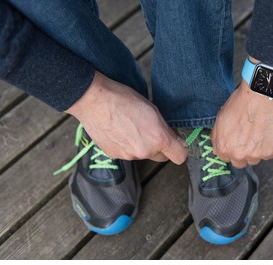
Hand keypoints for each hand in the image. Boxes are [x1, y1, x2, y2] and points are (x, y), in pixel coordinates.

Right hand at [66, 71, 187, 163]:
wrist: (93, 100)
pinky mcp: (114, 155)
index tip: (176, 143)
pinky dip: (126, 145)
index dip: (180, 149)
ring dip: (142, 145)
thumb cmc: (124, 99)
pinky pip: (127, 153)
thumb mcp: (153, 110)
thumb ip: (167, 130)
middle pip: (161, 157)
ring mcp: (128, 156)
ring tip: (130, 126)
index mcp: (158, 139)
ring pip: (143, 154)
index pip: (179, 157)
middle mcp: (144, 152)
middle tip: (151, 129)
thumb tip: (178, 143)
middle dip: (160, 147)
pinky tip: (119, 130)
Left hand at [212, 78, 272, 168]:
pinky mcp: (269, 152)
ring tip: (258, 132)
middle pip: (239, 162)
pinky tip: (266, 131)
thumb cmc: (241, 103)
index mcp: (223, 148)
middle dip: (242, 152)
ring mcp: (254, 155)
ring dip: (255, 150)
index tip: (236, 140)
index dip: (230, 147)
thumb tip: (216, 150)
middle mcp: (238, 155)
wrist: (261, 96)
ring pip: (254, 160)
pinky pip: (268, 154)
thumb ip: (217, 137)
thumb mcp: (220, 118)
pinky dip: (268, 145)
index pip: (224, 157)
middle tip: (247, 137)